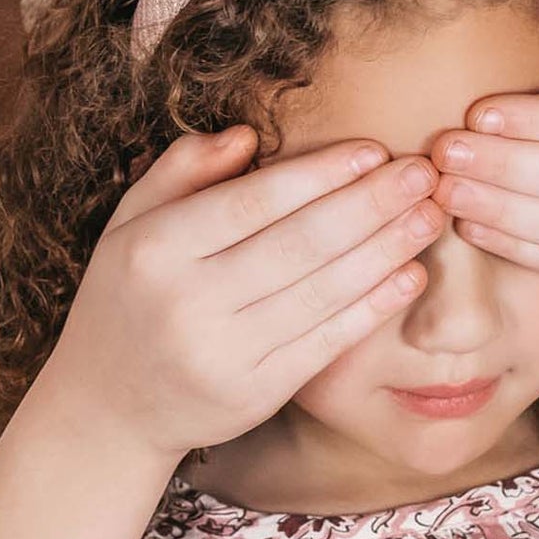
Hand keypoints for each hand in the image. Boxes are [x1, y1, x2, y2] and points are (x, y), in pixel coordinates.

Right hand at [47, 128, 444, 460]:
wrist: (109, 403)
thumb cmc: (127, 293)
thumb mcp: (131, 219)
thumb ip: (181, 169)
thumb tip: (247, 135)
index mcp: (154, 248)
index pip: (252, 202)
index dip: (319, 174)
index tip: (374, 150)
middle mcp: (187, 301)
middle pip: (298, 244)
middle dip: (371, 205)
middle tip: (423, 175)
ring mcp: (223, 354)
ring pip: (322, 293)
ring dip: (387, 251)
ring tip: (430, 217)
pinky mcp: (254, 395)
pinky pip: (326, 343)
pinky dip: (373, 307)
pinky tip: (408, 276)